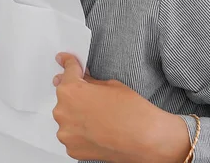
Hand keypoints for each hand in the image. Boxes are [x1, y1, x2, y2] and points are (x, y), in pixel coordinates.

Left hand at [52, 53, 189, 162]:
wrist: (147, 140)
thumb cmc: (132, 112)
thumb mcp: (109, 85)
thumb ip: (89, 81)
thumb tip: (82, 78)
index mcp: (70, 91)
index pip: (67, 71)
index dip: (69, 63)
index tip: (64, 60)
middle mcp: (63, 112)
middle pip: (64, 95)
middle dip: (75, 91)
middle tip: (92, 95)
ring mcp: (66, 133)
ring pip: (66, 116)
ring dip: (76, 112)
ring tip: (98, 115)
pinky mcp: (72, 149)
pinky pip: (72, 133)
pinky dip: (80, 130)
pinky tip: (96, 128)